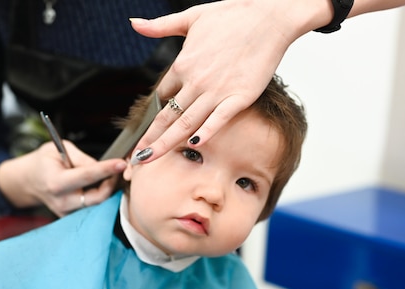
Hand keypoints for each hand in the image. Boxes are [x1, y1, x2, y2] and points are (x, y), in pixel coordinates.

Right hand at [0, 140, 127, 216]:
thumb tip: (103, 167)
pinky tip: (99, 185)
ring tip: (108, 175)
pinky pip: (91, 207)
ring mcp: (66, 212)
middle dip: (111, 183)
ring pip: (97, 204)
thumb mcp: (59, 149)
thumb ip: (82, 159)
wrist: (28, 180)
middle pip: (97, 197)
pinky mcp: (71, 217)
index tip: (121, 163)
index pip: (87, 176)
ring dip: (107, 189)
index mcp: (56, 182)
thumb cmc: (43, 162)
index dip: (107, 169)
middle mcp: (62, 201)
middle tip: (116, 168)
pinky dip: (99, 196)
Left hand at [129, 0, 329, 162]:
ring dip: (165, 143)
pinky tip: (193, 145)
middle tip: (136, 157)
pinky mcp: (240, 97)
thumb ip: (161, 25)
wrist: (270, 16)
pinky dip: (206, 132)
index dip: (156, 111)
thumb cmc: (234, 14)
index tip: (151, 127)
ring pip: (185, 123)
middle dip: (149, 138)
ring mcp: (217, 90)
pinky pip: (219, 119)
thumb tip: (134, 23)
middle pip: (167, 116)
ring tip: (149, 159)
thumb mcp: (191, 16)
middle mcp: (195, 81)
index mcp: (182, 64)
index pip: (163, 94)